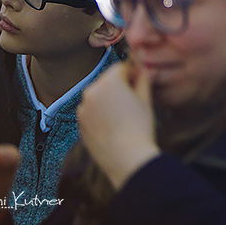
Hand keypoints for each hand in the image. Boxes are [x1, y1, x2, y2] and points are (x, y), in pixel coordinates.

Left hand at [77, 62, 160, 190]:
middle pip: (107, 81)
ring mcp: (82, 109)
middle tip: (134, 99)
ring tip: (124, 115)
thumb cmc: (139, 127)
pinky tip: (114, 125)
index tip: (142, 81)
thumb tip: (144, 68)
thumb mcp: (145, 99)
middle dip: (120, 85)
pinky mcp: (79, 124)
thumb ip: (143, 79)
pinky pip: (92, 111)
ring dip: (109, 99)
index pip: (121, 67)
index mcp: (108, 82)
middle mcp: (90, 92)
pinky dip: (101, 114)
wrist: (126, 158)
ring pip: (98, 96)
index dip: (133, 72)